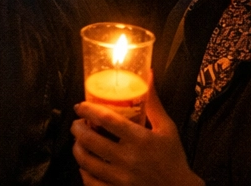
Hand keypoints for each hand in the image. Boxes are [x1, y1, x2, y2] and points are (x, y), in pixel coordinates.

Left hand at [71, 84, 201, 185]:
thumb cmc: (174, 158)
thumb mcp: (167, 129)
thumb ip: (153, 103)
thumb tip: (149, 75)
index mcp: (140, 139)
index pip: (106, 119)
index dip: (87, 109)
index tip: (79, 106)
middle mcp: (128, 158)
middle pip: (89, 139)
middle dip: (77, 128)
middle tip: (77, 123)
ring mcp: (121, 178)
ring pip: (86, 161)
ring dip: (77, 148)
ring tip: (79, 141)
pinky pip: (90, 182)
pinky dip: (83, 171)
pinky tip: (85, 164)